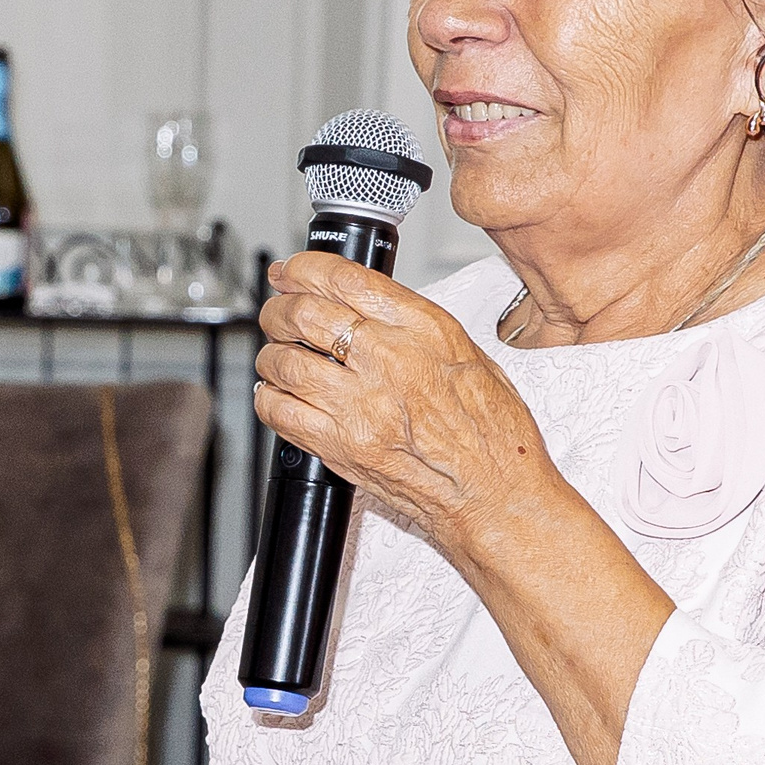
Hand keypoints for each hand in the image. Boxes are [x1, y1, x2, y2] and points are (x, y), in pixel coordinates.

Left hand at [253, 253, 561, 562]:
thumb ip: (414, 327)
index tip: (290, 272)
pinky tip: (278, 395)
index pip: (345, 279)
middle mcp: (389, 361)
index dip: (304, 268)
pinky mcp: (339, 447)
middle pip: (304, 314)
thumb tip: (369, 306)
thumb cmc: (495, 434)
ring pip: (284, 361)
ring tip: (277, 356)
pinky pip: (280, 412)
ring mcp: (360, 406)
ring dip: (271, 354)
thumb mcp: (470, 356)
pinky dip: (269, 398)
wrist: (495, 496)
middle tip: (277, 313)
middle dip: (279, 308)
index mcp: (423, 331)